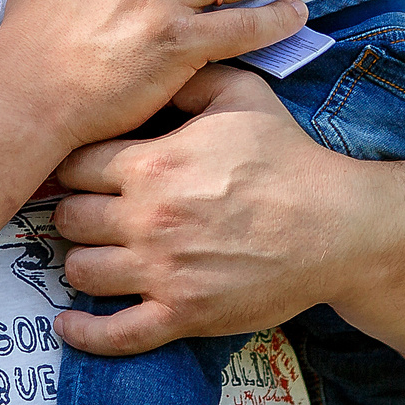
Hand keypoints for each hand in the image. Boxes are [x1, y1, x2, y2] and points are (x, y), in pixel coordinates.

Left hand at [51, 66, 347, 355]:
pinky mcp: (181, 314)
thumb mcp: (240, 94)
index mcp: (152, 165)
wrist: (336, 226)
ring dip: (81, 262)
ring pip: (81, 271)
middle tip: (88, 213)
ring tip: (94, 255)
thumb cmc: (288, 157)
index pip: (74, 166)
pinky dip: (84, 333)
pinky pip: (115, 334)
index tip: (81, 173)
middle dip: (73, 213)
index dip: (73, 167)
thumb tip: (152, 70)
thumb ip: (187, 78)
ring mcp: (162, 271)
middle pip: (69, 218)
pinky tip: (68, 324)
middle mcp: (146, 219)